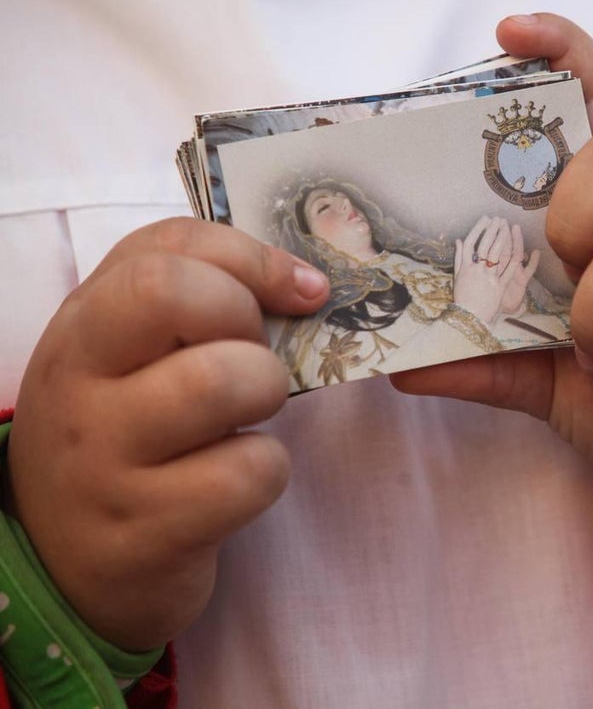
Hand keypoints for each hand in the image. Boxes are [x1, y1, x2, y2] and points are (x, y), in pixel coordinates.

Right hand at [8, 218, 328, 649]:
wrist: (66, 560)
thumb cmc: (128, 434)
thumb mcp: (137, 355)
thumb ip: (204, 300)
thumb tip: (310, 287)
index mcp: (84, 326)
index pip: (165, 246)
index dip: (251, 260)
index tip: (298, 295)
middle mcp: (78, 385)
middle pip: (173, 293)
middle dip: (247, 321)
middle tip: (254, 363)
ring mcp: (103, 463)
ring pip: (218, 380)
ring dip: (265, 395)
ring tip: (248, 420)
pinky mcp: (143, 533)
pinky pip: (245, 475)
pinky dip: (265, 473)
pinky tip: (235, 484)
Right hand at [453, 216, 529, 323]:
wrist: (469, 318)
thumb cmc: (463, 298)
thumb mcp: (457, 277)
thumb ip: (459, 258)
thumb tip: (458, 240)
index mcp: (465, 268)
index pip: (471, 243)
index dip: (479, 230)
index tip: (485, 219)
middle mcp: (477, 271)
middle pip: (485, 246)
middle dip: (492, 230)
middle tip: (498, 219)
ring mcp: (489, 278)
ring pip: (497, 255)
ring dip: (503, 239)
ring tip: (507, 227)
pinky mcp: (499, 288)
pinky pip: (509, 271)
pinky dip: (516, 259)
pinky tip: (521, 248)